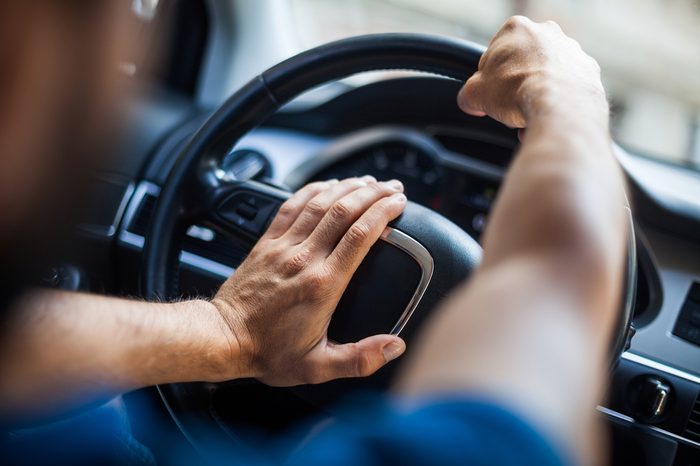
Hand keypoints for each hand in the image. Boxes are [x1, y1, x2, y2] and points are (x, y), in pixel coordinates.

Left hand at [209, 177, 407, 385]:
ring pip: (319, 203)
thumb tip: (395, 346)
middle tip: (393, 187)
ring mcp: (283, 247)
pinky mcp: (267, 242)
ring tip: (369, 181)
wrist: (224, 338)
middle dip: (373, 193)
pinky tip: (328, 185)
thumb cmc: (268, 352)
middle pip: (344, 210)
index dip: (383, 212)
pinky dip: (313, 190)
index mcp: (322, 285)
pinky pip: (292, 206)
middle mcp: (303, 259)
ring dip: (347, 187)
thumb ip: (360, 359)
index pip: (360, 235)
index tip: (399, 203)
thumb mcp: (318, 366)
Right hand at [458, 16, 605, 127]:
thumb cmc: (516, 91)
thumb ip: (468, 94)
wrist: (560, 105)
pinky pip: (566, 88)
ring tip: (529, 119)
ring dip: (536, 96)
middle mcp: (547, 32)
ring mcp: (572, 50)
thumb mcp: (475, 94)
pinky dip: (557, 103)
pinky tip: (548, 118)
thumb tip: (470, 101)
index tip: (490, 96)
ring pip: (546, 76)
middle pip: (522, 63)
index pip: (493, 54)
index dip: (488, 79)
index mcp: (516, 29)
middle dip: (515, 86)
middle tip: (509, 108)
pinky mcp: (588, 70)